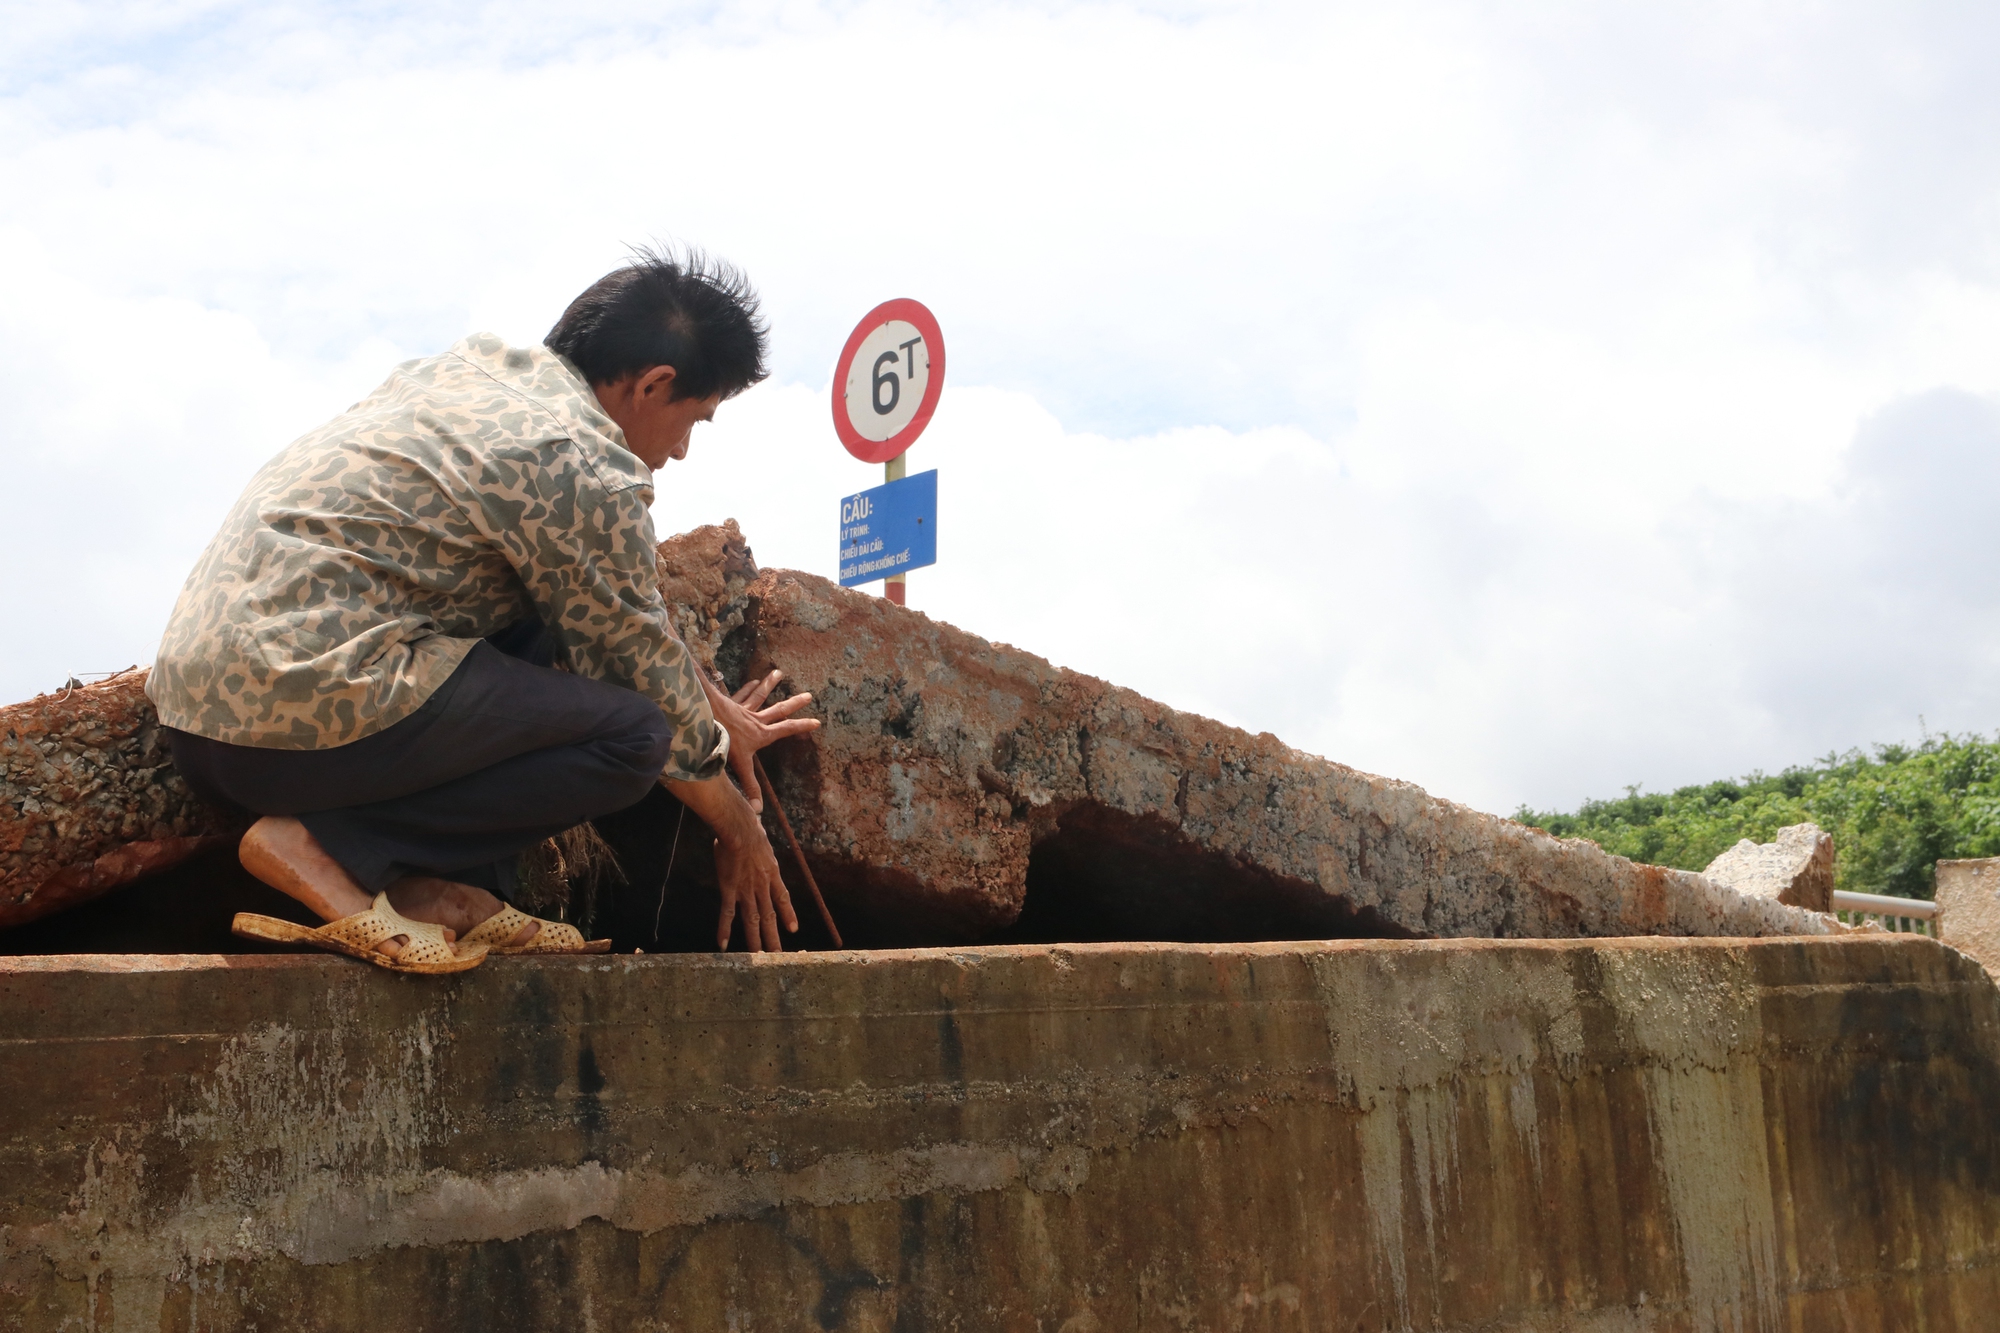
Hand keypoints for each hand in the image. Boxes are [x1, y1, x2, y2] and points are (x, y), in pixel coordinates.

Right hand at [664, 771, 798, 951]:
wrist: (740, 827)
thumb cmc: (748, 824)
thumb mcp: (759, 832)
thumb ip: (758, 834)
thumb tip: (756, 814)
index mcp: (772, 872)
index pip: (782, 898)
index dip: (787, 914)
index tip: (793, 929)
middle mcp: (762, 885)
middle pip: (769, 915)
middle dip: (774, 937)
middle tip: (778, 955)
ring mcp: (746, 889)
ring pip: (753, 920)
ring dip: (755, 940)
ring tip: (759, 956)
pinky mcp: (730, 890)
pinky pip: (727, 914)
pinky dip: (724, 930)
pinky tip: (723, 945)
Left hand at [702, 669, 819, 812]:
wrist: (704, 719)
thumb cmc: (722, 741)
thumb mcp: (739, 766)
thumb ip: (749, 787)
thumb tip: (758, 811)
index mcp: (761, 735)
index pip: (786, 729)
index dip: (802, 726)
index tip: (817, 721)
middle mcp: (755, 720)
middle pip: (778, 710)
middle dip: (794, 703)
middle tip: (808, 695)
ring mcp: (742, 710)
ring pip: (760, 696)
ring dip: (769, 685)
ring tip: (779, 673)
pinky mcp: (729, 704)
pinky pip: (740, 694)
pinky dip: (747, 687)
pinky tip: (752, 681)